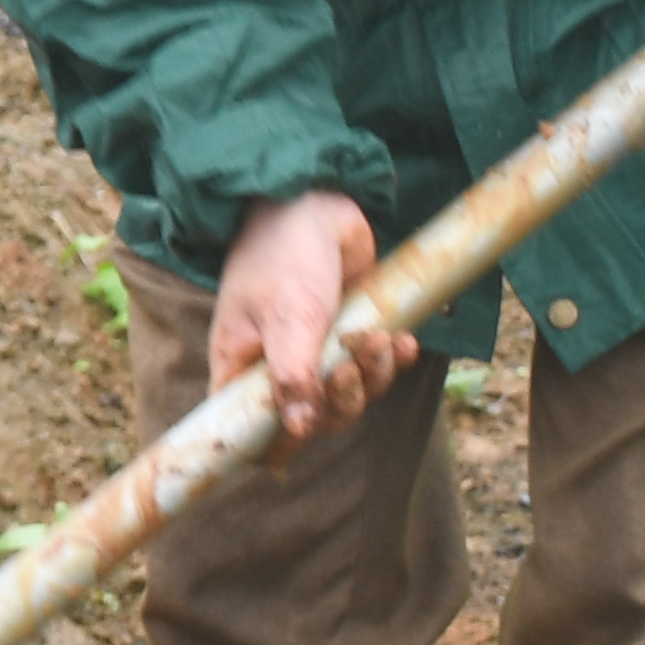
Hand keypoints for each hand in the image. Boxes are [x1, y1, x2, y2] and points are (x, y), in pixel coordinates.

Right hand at [208, 187, 411, 439]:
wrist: (313, 200)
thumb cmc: (284, 254)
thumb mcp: (287, 316)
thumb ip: (292, 375)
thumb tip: (298, 432)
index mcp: (242, 365)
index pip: (249, 429)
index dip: (276, 445)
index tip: (304, 437)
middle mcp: (275, 365)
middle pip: (312, 420)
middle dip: (342, 401)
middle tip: (350, 365)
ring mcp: (314, 350)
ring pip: (348, 396)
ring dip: (372, 376)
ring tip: (377, 339)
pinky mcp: (346, 332)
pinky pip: (373, 368)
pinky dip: (390, 360)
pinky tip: (402, 340)